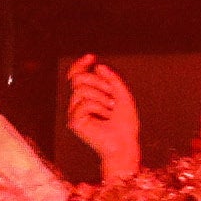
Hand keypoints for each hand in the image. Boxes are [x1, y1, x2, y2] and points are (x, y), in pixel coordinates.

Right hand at [57, 52, 143, 182]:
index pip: (78, 75)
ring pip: (81, 90)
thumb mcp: (123, 95)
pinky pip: (83, 104)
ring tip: (110, 109)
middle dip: (98, 82)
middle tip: (112, 95)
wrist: (125, 143)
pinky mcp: (74, 122)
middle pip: (79, 79)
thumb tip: (98, 66)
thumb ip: (113, 79)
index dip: (81, 64)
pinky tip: (105, 117)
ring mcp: (75, 112)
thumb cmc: (126, 122)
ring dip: (102, 97)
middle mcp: (79, 102)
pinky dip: (98, 108)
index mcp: (90, 95)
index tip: (91, 57)